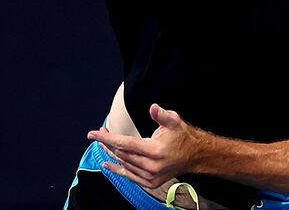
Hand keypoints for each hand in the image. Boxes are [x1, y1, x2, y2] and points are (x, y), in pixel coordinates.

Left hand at [88, 104, 207, 189]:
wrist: (194, 155)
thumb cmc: (182, 136)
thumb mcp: (174, 121)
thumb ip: (161, 115)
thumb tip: (153, 107)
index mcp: (155, 150)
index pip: (124, 143)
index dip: (107, 138)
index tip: (93, 134)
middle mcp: (151, 165)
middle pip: (121, 153)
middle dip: (108, 143)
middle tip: (99, 134)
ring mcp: (150, 176)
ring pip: (124, 163)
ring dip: (112, 153)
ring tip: (104, 144)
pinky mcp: (150, 182)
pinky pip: (129, 175)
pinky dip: (117, 169)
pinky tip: (107, 163)